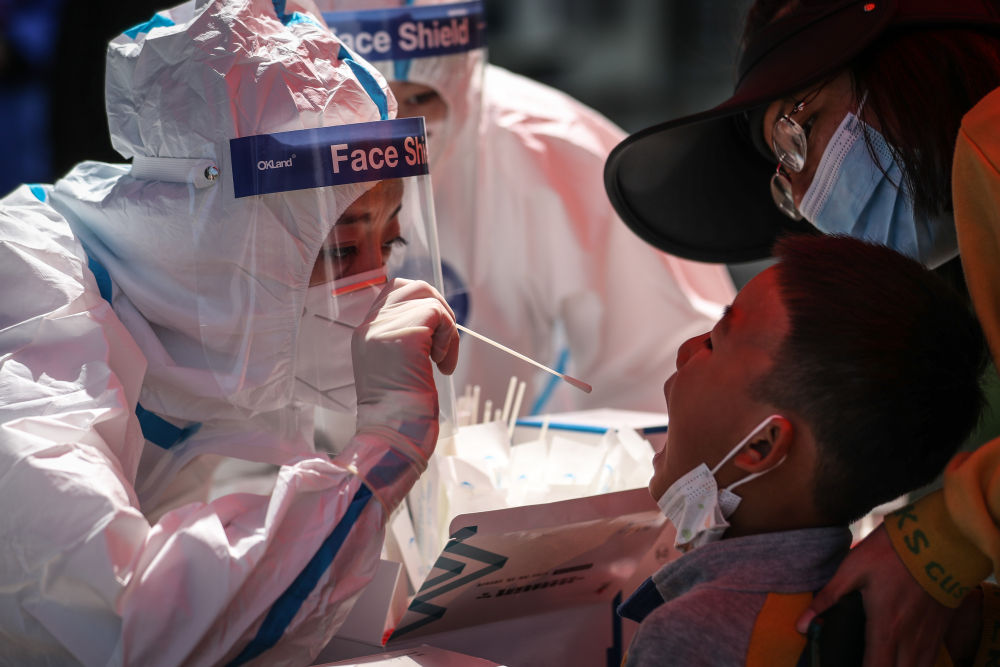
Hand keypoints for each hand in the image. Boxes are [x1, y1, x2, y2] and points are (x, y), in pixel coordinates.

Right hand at [351, 278, 458, 467]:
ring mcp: (385, 329)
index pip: (392, 292)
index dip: (420, 306)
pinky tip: (442, 365)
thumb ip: (404, 340)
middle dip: (438, 309)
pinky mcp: (406, 335)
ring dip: (446, 327)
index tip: (431, 339)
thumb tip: (434, 318)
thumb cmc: (400, 412)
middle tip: (442, 345)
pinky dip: (449, 338)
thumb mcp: (396, 367)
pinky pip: (438, 314)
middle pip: (412, 287)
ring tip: (441, 359)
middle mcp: (370, 327)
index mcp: (364, 334)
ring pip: (428, 298)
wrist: (392, 436)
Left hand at [797, 524, 955, 666]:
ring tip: (884, 661)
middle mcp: (910, 640)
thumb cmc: (892, 553)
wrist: (939, 540)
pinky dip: (918, 666)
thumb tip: (801, 625)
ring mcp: (929, 637)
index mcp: (885, 628)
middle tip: (865, 662)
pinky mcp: (943, 630)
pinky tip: (905, 660)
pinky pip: (933, 661)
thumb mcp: (852, 570)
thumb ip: (827, 599)